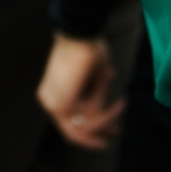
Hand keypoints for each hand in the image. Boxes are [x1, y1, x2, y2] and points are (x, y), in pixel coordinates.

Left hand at [37, 33, 124, 149]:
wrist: (80, 33)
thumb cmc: (87, 48)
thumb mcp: (92, 77)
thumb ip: (93, 95)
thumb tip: (103, 111)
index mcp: (49, 93)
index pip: (67, 123)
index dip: (90, 129)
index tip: (112, 129)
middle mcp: (48, 101)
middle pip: (73, 133)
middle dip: (95, 137)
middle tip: (116, 134)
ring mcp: (53, 105)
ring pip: (85, 127)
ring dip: (108, 119)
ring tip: (122, 104)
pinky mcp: (63, 105)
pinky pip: (90, 119)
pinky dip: (108, 113)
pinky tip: (121, 102)